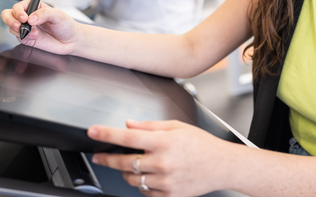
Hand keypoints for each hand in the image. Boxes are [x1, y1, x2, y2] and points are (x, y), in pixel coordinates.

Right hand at [1, 0, 81, 55]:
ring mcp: (26, 28)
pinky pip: (18, 37)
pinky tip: (35, 37)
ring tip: (35, 33)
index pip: (19, 6)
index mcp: (35, 7)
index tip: (24, 17)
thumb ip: (44, 14)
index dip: (18, 11)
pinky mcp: (27, 38)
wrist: (71, 41)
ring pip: (11, 27)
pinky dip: (25, 38)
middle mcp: (28, 16)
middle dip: (10, 20)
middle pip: (8, 14)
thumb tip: (31, 18)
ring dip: (20, 31)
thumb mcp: (58, 15)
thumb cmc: (66, 25)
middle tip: (19, 25)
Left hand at [89, 120, 230, 196]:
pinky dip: (142, 184)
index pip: (128, 138)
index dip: (107, 134)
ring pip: (132, 179)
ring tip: (134, 164)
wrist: (222, 165)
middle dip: (107, 158)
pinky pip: (144, 192)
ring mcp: (165, 181)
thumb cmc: (202, 144)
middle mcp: (162, 163)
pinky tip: (150, 175)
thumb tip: (129, 125)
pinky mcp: (168, 195)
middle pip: (124, 162)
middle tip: (99, 155)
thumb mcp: (177, 126)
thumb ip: (151, 126)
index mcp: (164, 142)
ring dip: (126, 172)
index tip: (93, 131)